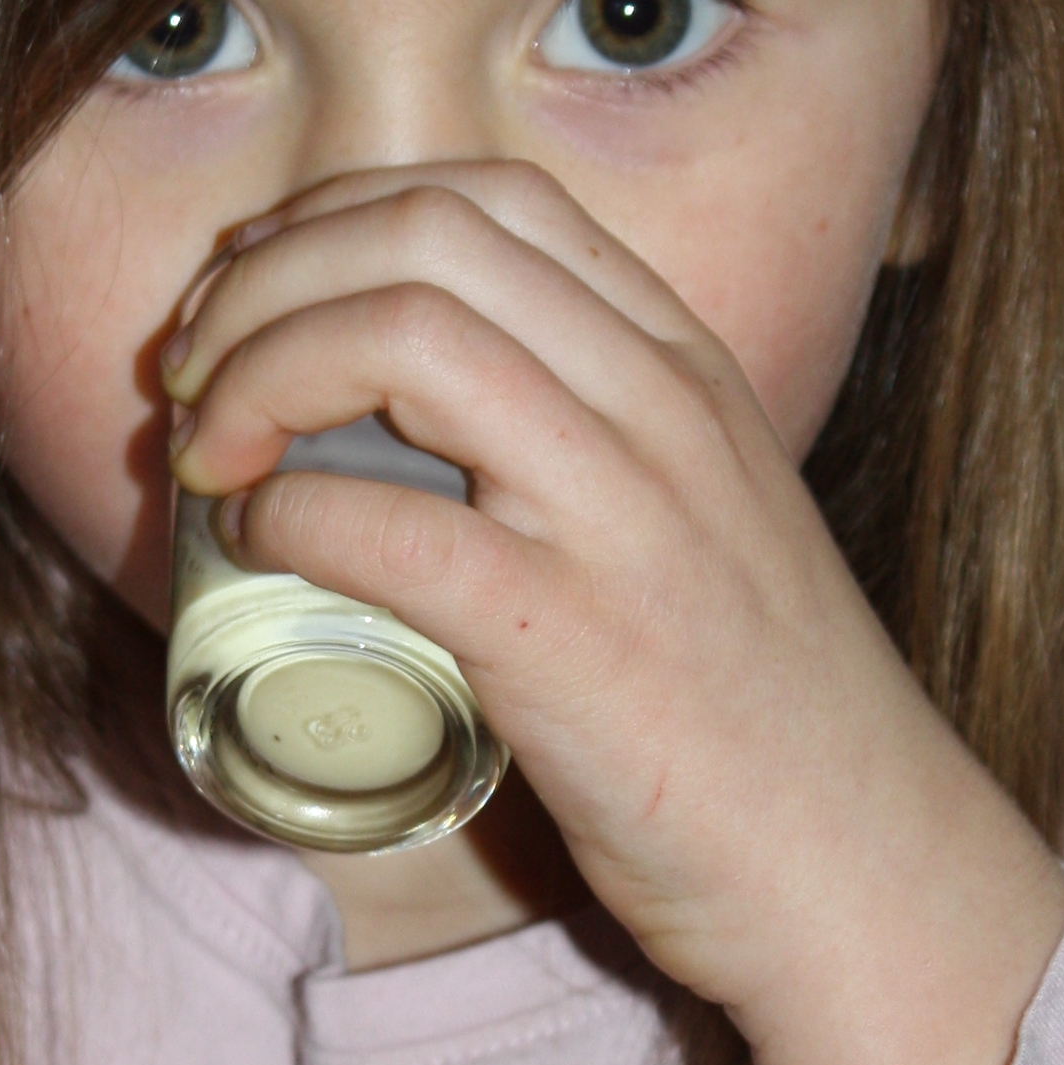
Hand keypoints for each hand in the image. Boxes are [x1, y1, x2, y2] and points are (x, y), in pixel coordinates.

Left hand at [165, 164, 1063, 1064]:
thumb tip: (394, 416)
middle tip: (196, 378)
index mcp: (684, 363)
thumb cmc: (757, 709)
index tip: (256, 299)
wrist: (867, 868)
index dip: (333, 218)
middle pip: (423, 234)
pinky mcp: (574, 641)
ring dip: (260, 371)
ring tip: (208, 449)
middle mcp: (661, 407)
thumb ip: (587, 437)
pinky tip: (255, 542)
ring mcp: (624, 516)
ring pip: (404, 336)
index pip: (487, 195)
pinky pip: (389, 524)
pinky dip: (287, 512)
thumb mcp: (697, 515)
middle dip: (267, 282)